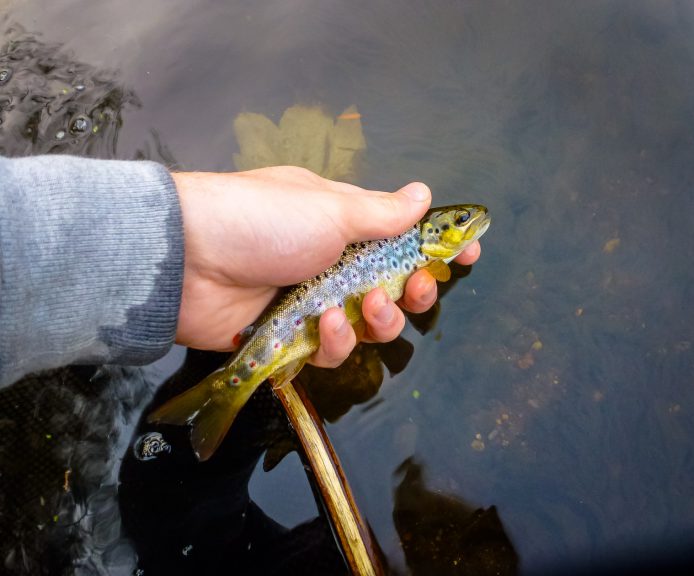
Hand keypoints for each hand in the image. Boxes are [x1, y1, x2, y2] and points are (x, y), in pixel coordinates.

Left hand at [173, 166, 481, 366]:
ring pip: (368, 325)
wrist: (185, 260)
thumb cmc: (260, 219)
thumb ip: (381, 212)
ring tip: (365, 309)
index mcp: (344, 222)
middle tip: (418, 290)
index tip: (468, 255)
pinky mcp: (291, 336)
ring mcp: (312, 300)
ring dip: (377, 320)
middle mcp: (332, 261)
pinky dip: (335, 340)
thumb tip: (422, 193)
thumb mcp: (328, 208)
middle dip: (414, 292)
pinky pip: (332, 349)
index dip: (436, 247)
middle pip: (394, 287)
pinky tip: (325, 325)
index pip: (402, 235)